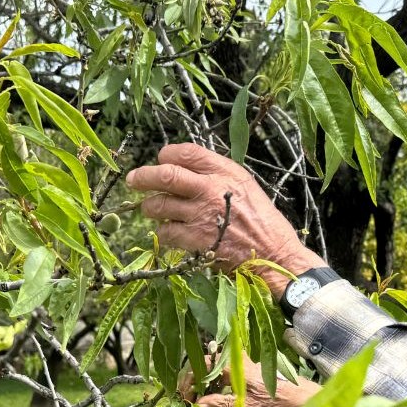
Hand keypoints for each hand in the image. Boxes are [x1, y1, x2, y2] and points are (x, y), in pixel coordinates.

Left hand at [126, 143, 325, 296]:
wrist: (273, 254)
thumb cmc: (261, 220)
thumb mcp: (243, 185)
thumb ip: (215, 174)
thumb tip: (183, 168)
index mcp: (224, 172)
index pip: (185, 152)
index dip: (166, 154)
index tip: (160, 159)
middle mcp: (210, 190)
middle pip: (165, 175)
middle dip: (143, 176)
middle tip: (133, 180)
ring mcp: (201, 216)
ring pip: (158, 206)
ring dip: (149, 208)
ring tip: (151, 210)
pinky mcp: (196, 240)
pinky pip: (165, 232)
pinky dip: (162, 232)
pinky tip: (168, 232)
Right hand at [184, 356, 319, 406]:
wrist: (299, 395)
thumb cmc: (275, 399)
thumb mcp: (246, 405)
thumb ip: (221, 404)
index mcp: (232, 364)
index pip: (201, 366)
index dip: (190, 382)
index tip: (186, 399)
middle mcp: (234, 360)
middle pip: (205, 368)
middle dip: (195, 385)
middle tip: (191, 404)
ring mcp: (240, 364)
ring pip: (214, 372)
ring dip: (205, 388)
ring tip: (201, 406)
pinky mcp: (245, 371)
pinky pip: (223, 376)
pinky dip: (216, 387)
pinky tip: (215, 402)